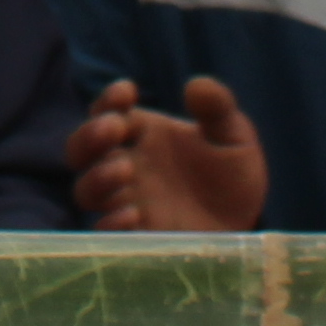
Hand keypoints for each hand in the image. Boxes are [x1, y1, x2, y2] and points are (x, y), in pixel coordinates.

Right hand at [72, 76, 269, 232]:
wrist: (244, 229)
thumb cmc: (232, 179)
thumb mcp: (234, 137)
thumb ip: (218, 109)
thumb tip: (195, 85)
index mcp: (144, 135)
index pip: (109, 111)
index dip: (109, 99)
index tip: (129, 92)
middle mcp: (127, 167)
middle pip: (81, 149)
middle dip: (89, 135)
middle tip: (114, 128)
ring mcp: (127, 204)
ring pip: (86, 189)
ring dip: (98, 176)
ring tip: (126, 170)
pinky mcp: (136, 239)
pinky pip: (106, 233)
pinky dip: (112, 222)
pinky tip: (135, 213)